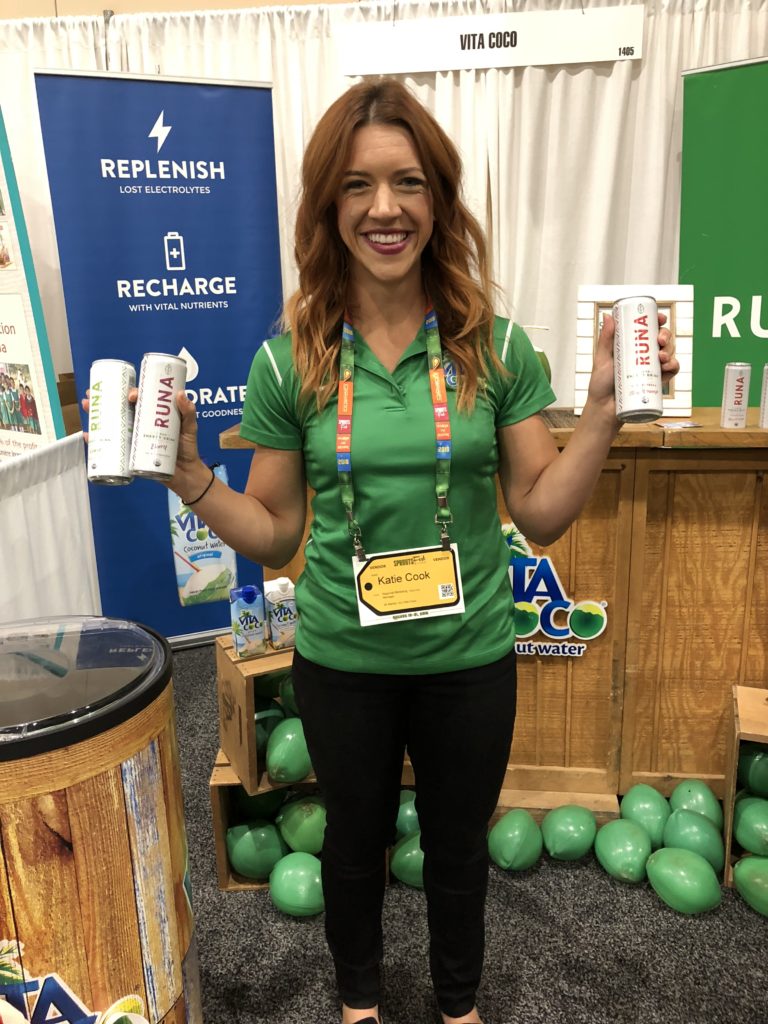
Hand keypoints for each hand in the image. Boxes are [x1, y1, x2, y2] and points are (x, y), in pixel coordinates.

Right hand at [81, 388, 205, 492]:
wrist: (186, 474)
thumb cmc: (188, 448)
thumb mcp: (190, 427)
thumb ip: (188, 412)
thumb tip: (180, 394)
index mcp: (152, 414)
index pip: (139, 400)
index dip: (131, 393)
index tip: (130, 396)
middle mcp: (140, 423)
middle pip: (119, 408)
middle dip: (104, 399)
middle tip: (92, 394)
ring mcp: (133, 438)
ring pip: (112, 423)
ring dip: (96, 415)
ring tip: (87, 407)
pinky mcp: (130, 453)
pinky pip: (111, 445)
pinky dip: (98, 440)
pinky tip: (88, 435)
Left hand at [586, 311, 677, 416]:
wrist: (604, 408)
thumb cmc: (600, 384)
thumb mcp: (602, 358)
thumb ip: (605, 339)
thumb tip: (607, 315)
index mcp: (632, 346)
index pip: (649, 329)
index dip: (657, 321)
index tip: (660, 318)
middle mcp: (644, 355)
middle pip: (662, 339)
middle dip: (666, 335)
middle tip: (660, 340)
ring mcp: (652, 368)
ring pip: (669, 352)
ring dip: (670, 351)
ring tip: (661, 357)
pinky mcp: (657, 382)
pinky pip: (672, 371)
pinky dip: (674, 366)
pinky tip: (668, 366)